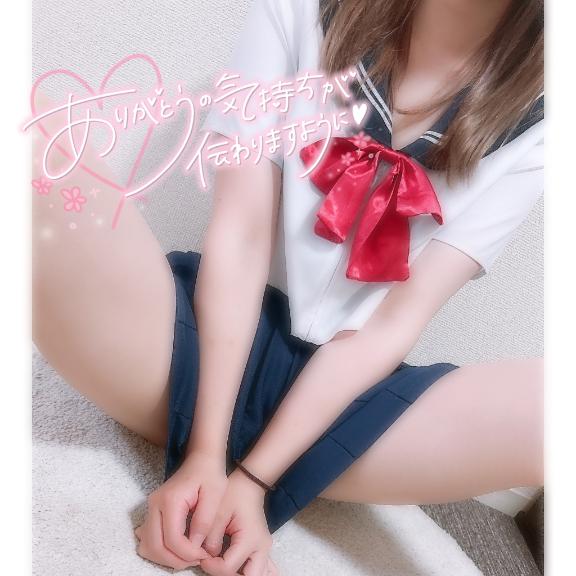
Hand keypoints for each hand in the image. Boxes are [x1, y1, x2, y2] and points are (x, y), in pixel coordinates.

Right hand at [134, 450, 227, 570]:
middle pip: (155, 546)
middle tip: (196, 559)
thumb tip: (195, 546)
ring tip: (189, 555)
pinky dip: (160, 550)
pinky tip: (179, 548)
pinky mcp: (153, 511)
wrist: (201, 459)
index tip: (204, 554)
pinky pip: (149, 539)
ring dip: (166, 557)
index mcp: (170, 499)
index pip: (172, 539)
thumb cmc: (210, 474)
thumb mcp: (215, 494)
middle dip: (176, 559)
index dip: (187, 553)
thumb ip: (204, 520)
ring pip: (148, 546)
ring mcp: (151, 507)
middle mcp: (155, 504)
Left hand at [200, 468, 279, 575]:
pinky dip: (249, 573)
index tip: (201, 556)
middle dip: (228, 575)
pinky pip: (261, 569)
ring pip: (258, 575)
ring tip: (223, 567)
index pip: (229, 567)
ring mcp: (265, 549)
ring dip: (240, 575)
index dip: (211, 567)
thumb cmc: (234, 495)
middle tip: (214, 565)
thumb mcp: (218, 514)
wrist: (249, 484)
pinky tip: (239, 571)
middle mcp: (262, 547)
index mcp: (250, 538)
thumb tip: (205, 557)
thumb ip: (210, 539)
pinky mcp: (262, 548)